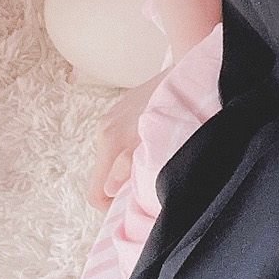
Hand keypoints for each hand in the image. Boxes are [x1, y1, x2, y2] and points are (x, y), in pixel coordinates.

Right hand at [87, 70, 165, 210]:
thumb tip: (109, 190)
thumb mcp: (153, 140)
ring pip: (111, 159)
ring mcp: (109, 119)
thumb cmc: (173, 107)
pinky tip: (149, 145)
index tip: (130, 208)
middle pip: (102, 176)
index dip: (109, 207)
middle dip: (120, 187)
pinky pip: (117, 143)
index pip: (95, 191)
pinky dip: (129, 152)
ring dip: (126, 168)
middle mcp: (103, 131)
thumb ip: (129, 165)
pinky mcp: (119, 112)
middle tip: (146, 187)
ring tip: (151, 163)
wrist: (184, 70)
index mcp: (110, 142)